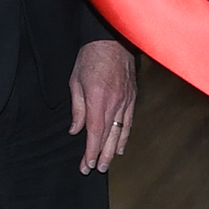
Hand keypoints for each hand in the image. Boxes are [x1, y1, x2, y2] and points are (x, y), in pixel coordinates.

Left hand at [68, 38, 137, 173]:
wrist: (112, 39)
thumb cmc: (91, 57)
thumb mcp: (75, 81)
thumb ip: (77, 108)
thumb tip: (75, 130)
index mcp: (98, 99)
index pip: (95, 132)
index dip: (91, 151)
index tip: (87, 164)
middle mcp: (114, 103)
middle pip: (109, 136)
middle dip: (102, 155)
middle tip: (96, 170)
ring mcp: (126, 101)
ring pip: (121, 131)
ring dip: (114, 150)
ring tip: (108, 163)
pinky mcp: (133, 97)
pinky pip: (129, 121)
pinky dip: (125, 135)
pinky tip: (121, 146)